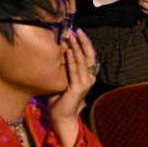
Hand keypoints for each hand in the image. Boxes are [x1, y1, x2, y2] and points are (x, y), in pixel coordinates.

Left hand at [48, 26, 97, 146]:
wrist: (62, 116)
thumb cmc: (60, 98)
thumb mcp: (63, 79)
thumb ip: (64, 67)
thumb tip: (57, 51)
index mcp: (88, 75)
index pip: (89, 56)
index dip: (85, 43)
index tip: (77, 32)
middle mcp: (90, 78)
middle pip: (89, 55)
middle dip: (83, 42)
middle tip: (76, 30)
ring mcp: (85, 83)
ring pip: (82, 61)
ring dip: (76, 47)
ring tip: (70, 37)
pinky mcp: (78, 88)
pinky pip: (75, 71)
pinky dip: (71, 60)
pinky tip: (67, 51)